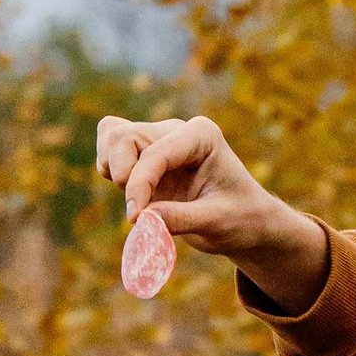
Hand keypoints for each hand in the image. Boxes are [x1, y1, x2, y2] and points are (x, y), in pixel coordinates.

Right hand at [92, 113, 328, 312]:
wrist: (247, 223)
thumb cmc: (241, 219)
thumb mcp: (217, 222)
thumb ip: (180, 218)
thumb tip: (141, 219)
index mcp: (201, 136)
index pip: (155, 153)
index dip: (139, 185)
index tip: (136, 219)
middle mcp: (177, 132)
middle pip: (123, 136)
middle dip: (122, 174)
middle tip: (137, 211)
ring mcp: (159, 142)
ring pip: (112, 135)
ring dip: (111, 167)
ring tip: (134, 200)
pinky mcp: (146, 159)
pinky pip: (111, 149)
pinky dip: (109, 169)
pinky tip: (131, 196)